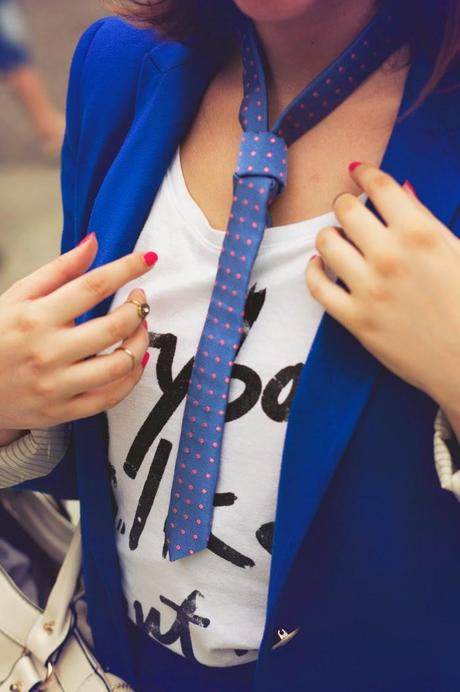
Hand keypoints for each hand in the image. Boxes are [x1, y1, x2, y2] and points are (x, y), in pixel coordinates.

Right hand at [0, 233, 156, 429]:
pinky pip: (110, 398)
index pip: (93, 286)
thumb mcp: (18, 296)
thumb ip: (59, 269)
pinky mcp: (61, 412)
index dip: (127, 269)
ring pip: (119, 365)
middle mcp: (47, 352)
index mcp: (35, 317)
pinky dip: (131, 378)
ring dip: (140, 343)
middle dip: (138, 308)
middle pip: (113, 328)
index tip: (147, 260)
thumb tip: (94, 242)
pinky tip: (135, 361)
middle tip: (140, 298)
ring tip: (139, 328)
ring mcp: (55, 386)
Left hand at [305, 162, 459, 413]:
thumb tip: (401, 191)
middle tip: (350, 211)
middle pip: (346, 210)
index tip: (358, 172)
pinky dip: (313, 271)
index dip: (364, 173)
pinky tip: (319, 266)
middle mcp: (389, 256)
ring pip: (326, 243)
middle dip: (346, 204)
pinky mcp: (355, 319)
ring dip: (329, 235)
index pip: (379, 186)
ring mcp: (368, 288)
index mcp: (420, 233)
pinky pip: (316, 287)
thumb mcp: (459, 252)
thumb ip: (426, 220)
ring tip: (336, 239)